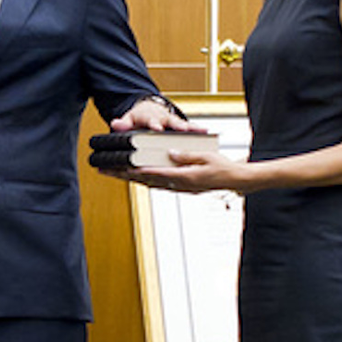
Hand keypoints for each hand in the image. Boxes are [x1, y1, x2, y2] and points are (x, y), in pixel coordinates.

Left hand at [106, 150, 255, 194]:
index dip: (136, 171)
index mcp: (184, 177)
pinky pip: (158, 185)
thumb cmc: (222, 167)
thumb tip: (170, 153)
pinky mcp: (181, 187)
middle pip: (145, 180)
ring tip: (113, 173)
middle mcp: (178, 185)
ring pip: (149, 184)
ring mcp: (179, 188)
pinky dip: (144, 181)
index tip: (120, 168)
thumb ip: (186, 155)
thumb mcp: (205, 156)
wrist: (235, 180)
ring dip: (130, 179)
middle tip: (105, 170)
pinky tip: (135, 178)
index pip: (155, 174)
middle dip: (124, 175)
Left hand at [110, 96, 202, 132]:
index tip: (157, 127)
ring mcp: (173, 123)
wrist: (149, 110)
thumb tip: (115, 124)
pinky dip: (198, 130)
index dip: (154, 124)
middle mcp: (163, 119)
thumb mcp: (130, 119)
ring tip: (202, 130)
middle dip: (177, 125)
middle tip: (184, 128)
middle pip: (171, 122)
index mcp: (151, 118)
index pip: (152, 121)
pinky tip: (208, 133)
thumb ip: (124, 122)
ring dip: (191, 128)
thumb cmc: (140, 117)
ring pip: (183, 125)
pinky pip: (190, 129)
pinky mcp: (180, 127)